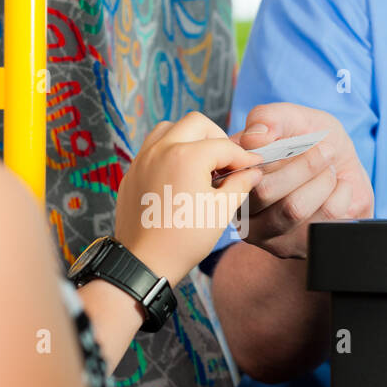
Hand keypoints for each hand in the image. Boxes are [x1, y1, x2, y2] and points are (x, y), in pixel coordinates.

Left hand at [114, 111, 262, 284]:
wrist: (144, 261)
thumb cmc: (183, 240)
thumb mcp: (220, 212)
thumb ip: (240, 185)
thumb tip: (252, 173)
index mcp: (186, 157)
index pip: (224, 146)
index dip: (244, 157)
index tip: (254, 166)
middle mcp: (161, 150)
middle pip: (196, 124)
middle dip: (216, 138)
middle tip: (227, 161)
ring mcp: (143, 159)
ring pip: (169, 128)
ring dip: (189, 138)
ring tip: (202, 162)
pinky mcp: (132, 171)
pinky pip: (152, 147)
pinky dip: (170, 150)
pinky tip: (180, 173)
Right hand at [233, 103, 372, 258]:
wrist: (343, 172)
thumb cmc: (311, 143)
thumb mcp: (293, 119)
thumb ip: (270, 118)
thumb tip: (255, 136)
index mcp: (231, 174)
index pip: (240, 167)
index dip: (273, 150)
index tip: (297, 139)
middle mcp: (240, 208)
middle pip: (264, 191)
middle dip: (304, 164)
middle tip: (325, 149)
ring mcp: (266, 234)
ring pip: (293, 209)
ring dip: (323, 180)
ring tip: (330, 169)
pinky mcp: (296, 247)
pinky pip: (323, 221)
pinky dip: (340, 194)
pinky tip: (339, 188)